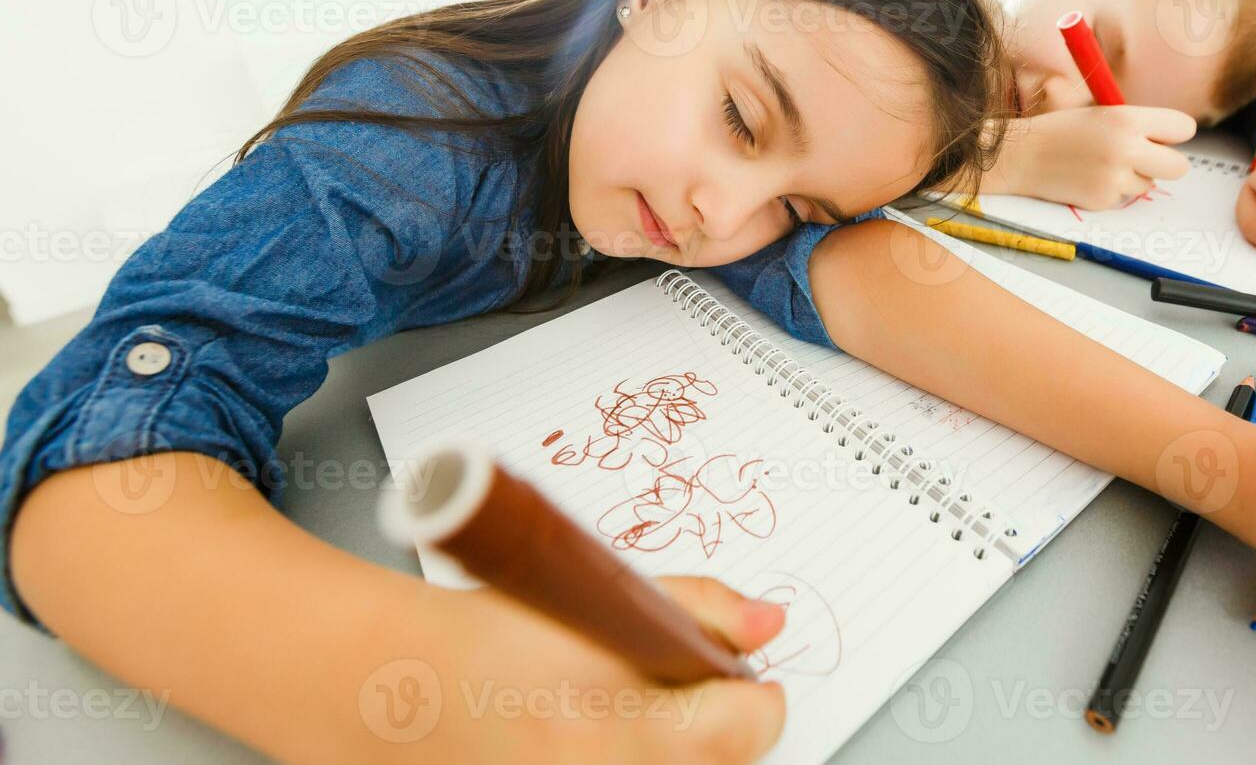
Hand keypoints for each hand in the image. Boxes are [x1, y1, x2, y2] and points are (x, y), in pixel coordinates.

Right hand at [11, 454, 785, 764]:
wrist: (394, 695)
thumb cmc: (486, 639)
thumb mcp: (599, 597)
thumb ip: (696, 606)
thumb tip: (770, 622)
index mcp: (622, 731)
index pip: (751, 722)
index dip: (747, 685)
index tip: (730, 670)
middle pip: (725, 764)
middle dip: (709, 720)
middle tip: (657, 687)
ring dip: (676, 749)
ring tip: (614, 717)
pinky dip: (632, 761)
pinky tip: (598, 742)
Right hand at [984, 105, 1196, 208]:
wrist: (1021, 156)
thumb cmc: (1062, 131)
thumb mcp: (1102, 115)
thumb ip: (1138, 127)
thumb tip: (1172, 145)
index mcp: (1128, 118)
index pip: (1184, 129)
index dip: (1172, 134)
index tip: (1160, 137)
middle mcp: (1126, 148)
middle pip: (1180, 167)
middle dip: (1166, 164)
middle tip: (1146, 160)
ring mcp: (1116, 178)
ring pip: (1149, 185)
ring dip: (1132, 178)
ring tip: (1099, 166)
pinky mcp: (1104, 200)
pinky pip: (1124, 199)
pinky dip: (1110, 191)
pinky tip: (1087, 180)